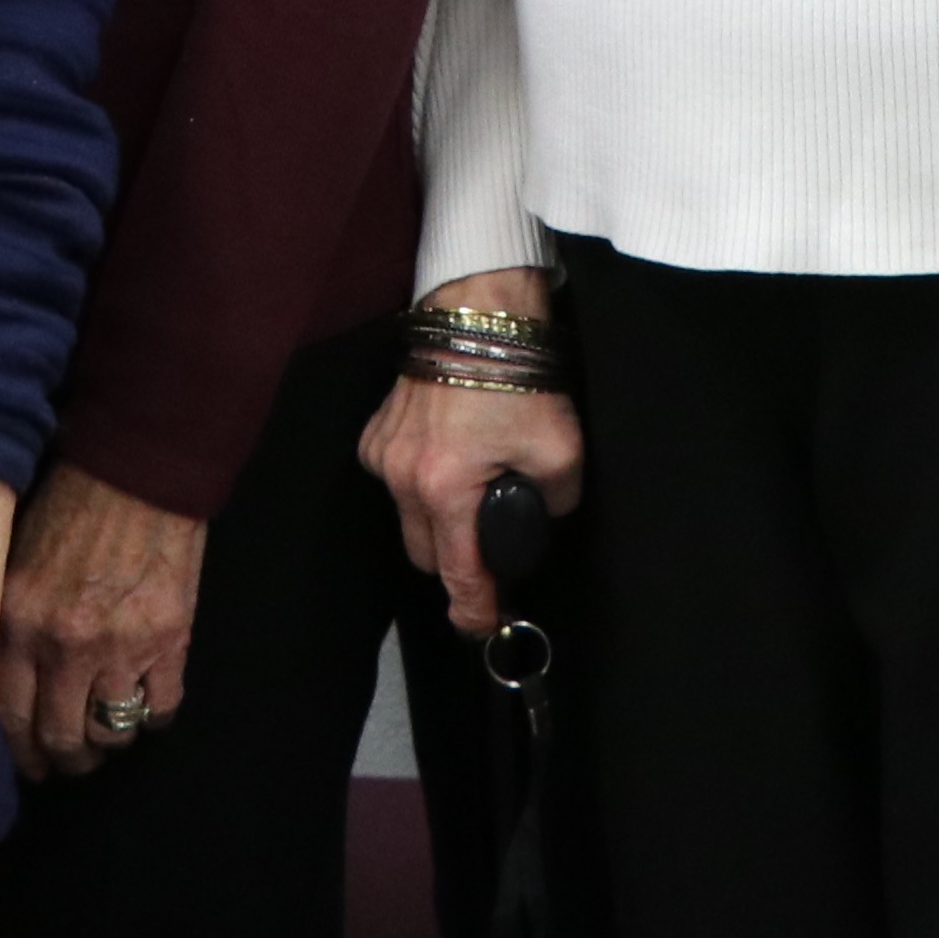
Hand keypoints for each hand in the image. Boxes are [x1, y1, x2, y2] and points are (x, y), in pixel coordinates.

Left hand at [0, 464, 207, 776]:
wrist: (137, 469)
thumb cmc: (70, 504)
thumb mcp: (16, 561)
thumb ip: (12, 622)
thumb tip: (10, 680)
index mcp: (19, 623)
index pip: (11, 717)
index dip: (24, 752)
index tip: (33, 763)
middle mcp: (65, 646)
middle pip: (63, 736)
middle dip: (69, 759)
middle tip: (74, 761)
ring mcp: (120, 647)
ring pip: (112, 732)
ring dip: (111, 738)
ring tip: (111, 727)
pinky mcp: (168, 640)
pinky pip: (160, 709)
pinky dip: (154, 714)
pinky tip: (147, 702)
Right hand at [357, 272, 580, 635]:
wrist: (478, 311)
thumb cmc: (519, 375)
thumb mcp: (563, 450)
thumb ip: (557, 500)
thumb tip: (545, 515)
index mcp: (445, 489)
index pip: (456, 575)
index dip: (473, 609)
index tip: (483, 626)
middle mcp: (401, 478)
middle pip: (426, 555)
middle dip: (457, 564)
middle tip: (492, 552)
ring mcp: (382, 453)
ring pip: (407, 519)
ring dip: (439, 522)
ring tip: (474, 497)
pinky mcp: (376, 431)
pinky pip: (396, 481)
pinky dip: (421, 486)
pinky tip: (451, 461)